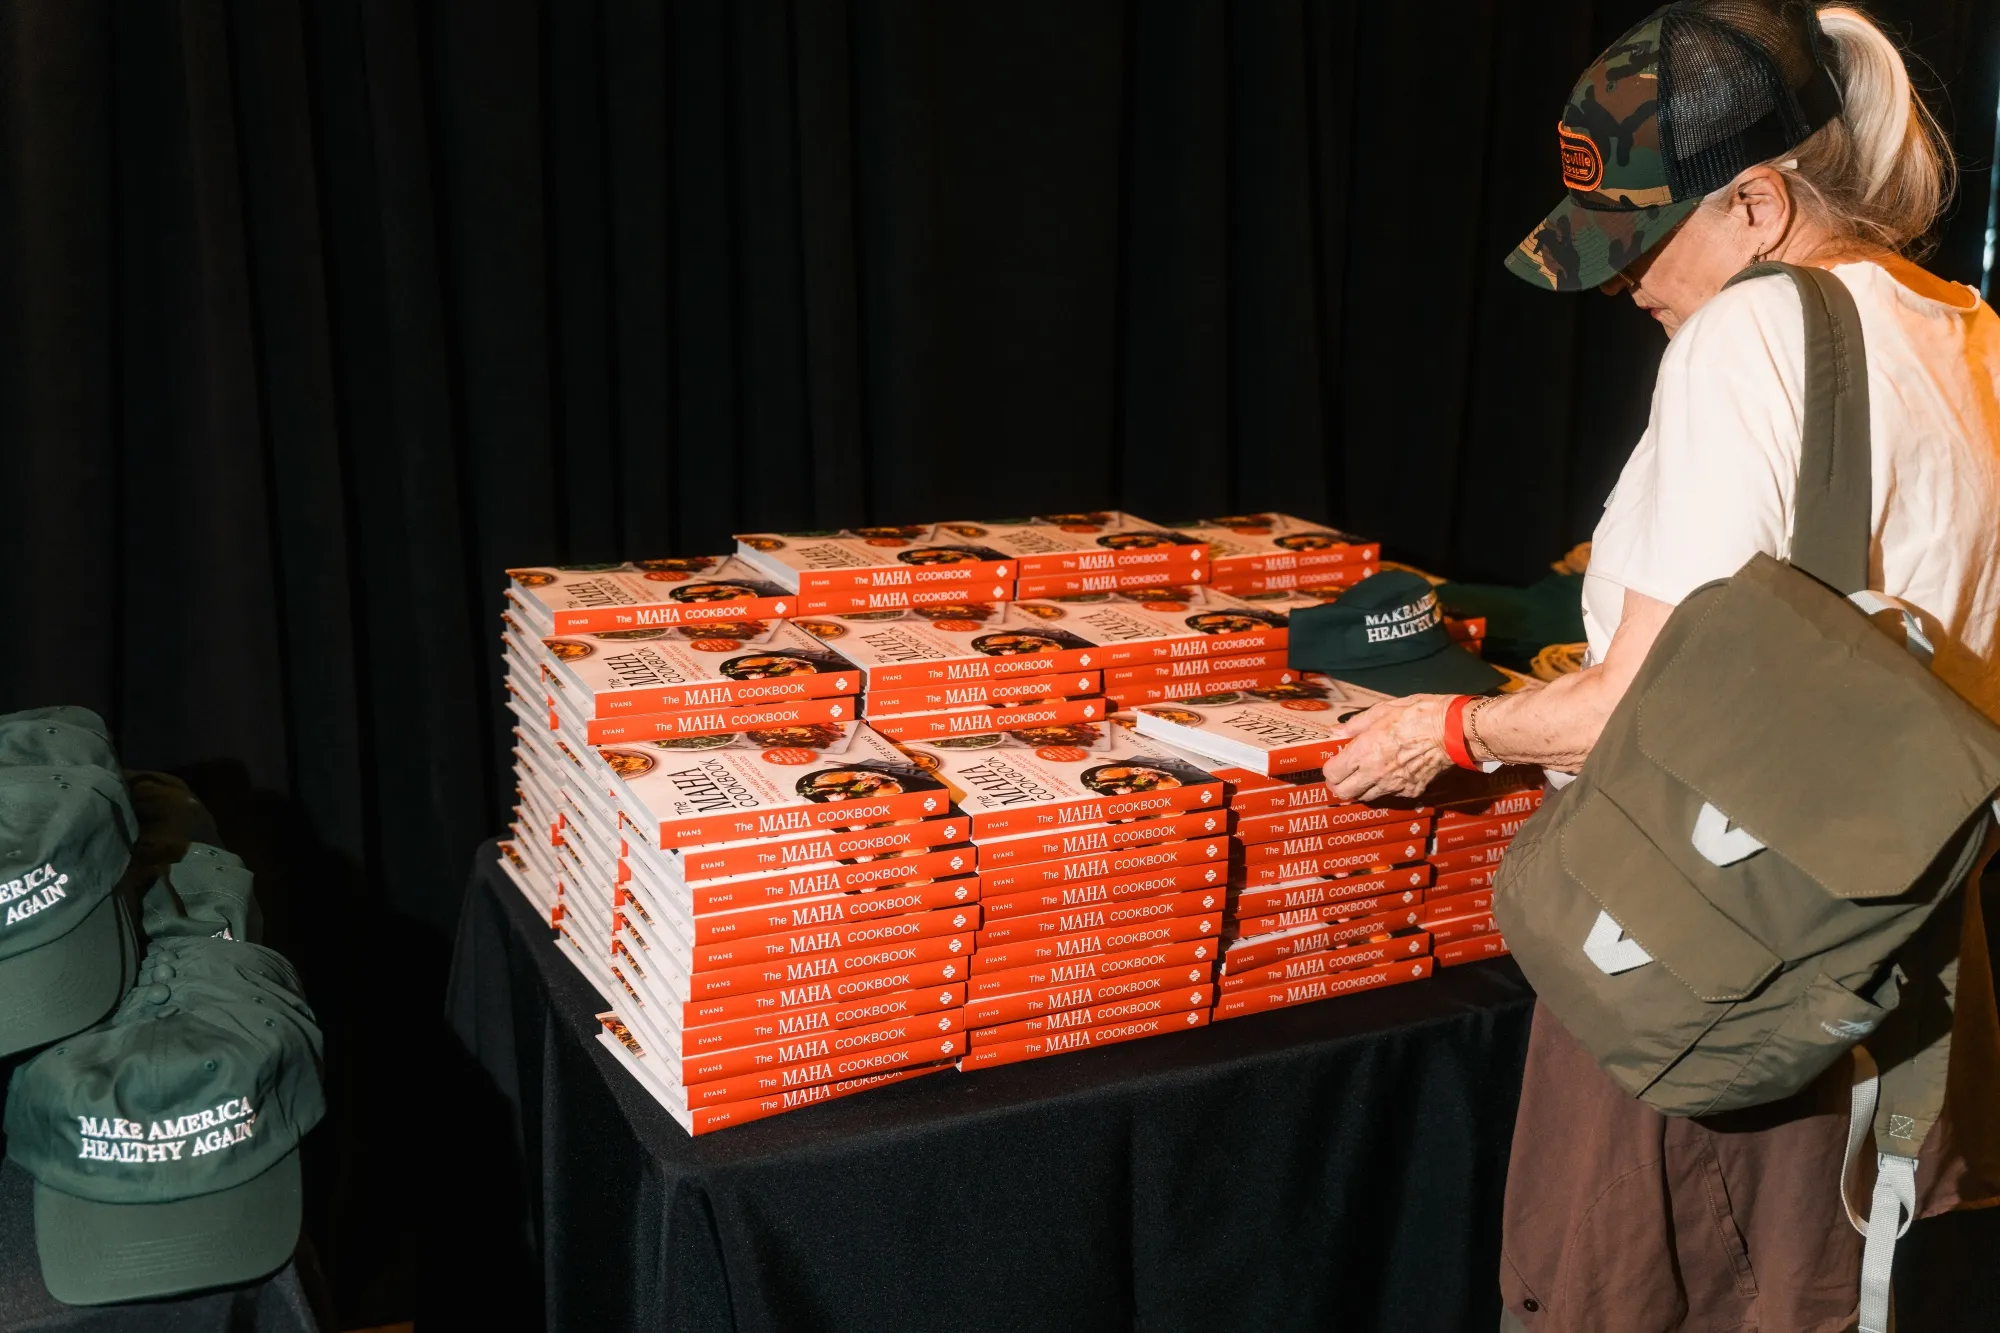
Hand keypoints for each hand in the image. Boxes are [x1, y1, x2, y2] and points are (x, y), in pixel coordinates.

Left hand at [1321, 694, 1458, 801]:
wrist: (1452, 730)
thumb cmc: (1417, 714)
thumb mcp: (1382, 710)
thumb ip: (1355, 725)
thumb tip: (1336, 731)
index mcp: (1364, 752)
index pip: (1332, 774)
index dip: (1330, 769)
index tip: (1334, 763)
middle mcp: (1375, 773)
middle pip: (1344, 793)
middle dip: (1339, 785)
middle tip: (1343, 775)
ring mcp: (1394, 785)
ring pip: (1366, 797)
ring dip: (1361, 789)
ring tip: (1366, 774)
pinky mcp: (1411, 791)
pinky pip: (1391, 794)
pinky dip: (1387, 787)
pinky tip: (1393, 772)